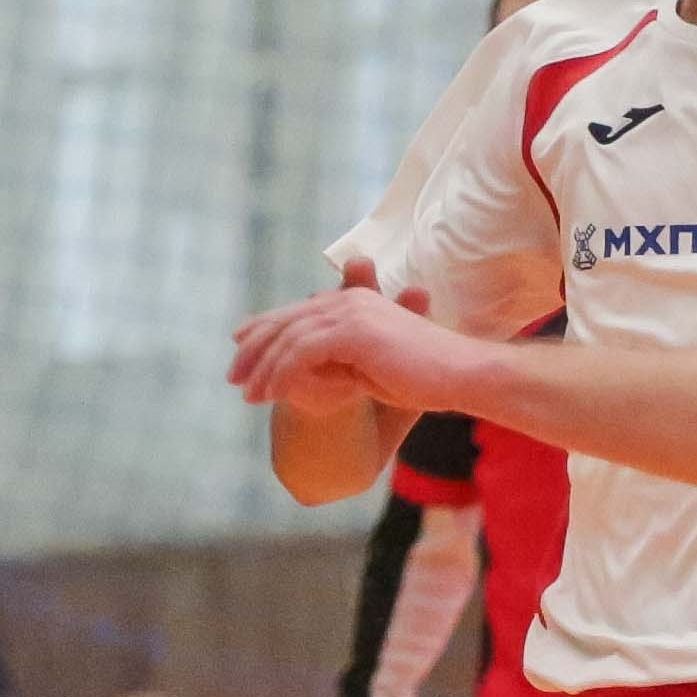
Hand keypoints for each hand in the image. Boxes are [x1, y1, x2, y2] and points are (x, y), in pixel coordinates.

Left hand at [228, 284, 464, 418]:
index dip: (266, 330)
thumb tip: (306, 377)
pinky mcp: (351, 331)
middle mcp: (349, 300)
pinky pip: (301, 353)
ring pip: (288, 338)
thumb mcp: (375, 369)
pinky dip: (282, 375)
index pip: (299, 312)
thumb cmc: (429, 379)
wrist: (463, 375)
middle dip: (254, 350)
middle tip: (233, 377)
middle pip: (286, 321)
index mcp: (357, 303)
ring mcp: (350, 312)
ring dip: (263, 368)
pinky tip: (271, 396)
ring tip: (248, 395)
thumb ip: (341, 365)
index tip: (241, 351)